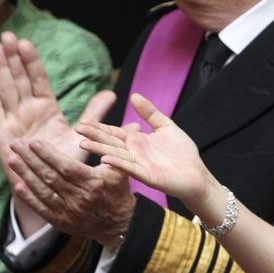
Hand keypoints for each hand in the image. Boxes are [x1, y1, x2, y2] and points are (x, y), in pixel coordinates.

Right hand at [0, 31, 115, 188]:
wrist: (52, 187)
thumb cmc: (65, 160)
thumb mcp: (83, 134)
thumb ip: (94, 113)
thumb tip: (112, 93)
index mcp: (46, 108)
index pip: (38, 79)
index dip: (31, 61)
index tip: (27, 42)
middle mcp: (28, 111)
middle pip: (19, 79)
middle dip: (13, 58)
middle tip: (8, 35)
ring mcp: (14, 121)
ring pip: (7, 90)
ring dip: (1, 68)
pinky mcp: (3, 134)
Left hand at [4, 135, 133, 245]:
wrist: (119, 223)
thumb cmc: (117, 190)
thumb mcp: (120, 166)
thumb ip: (107, 145)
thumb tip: (89, 128)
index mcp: (94, 183)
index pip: (66, 167)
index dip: (48, 154)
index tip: (34, 142)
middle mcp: (80, 198)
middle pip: (50, 176)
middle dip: (31, 159)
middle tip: (16, 145)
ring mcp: (69, 212)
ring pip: (43, 191)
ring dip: (26, 175)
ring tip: (12, 160)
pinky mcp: (61, 222)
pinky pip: (41, 208)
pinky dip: (28, 198)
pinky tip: (18, 185)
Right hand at [77, 93, 218, 207]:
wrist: (197, 174)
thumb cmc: (183, 153)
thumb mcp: (166, 127)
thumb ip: (150, 113)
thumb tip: (134, 95)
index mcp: (137, 141)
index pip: (114, 132)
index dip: (99, 127)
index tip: (82, 121)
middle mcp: (134, 153)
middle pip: (110, 142)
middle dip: (94, 135)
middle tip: (76, 129)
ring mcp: (139, 165)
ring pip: (115, 155)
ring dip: (99, 149)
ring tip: (83, 143)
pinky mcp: (147, 176)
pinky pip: (130, 168)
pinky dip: (118, 163)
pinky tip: (105, 159)